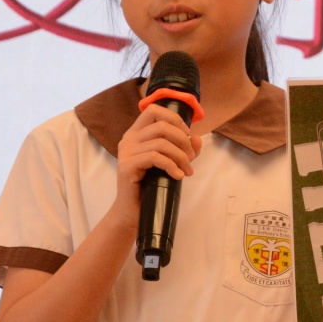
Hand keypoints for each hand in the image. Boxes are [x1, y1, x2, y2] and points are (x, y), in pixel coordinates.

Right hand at [113, 102, 202, 223]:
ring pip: (161, 143)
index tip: (187, 134)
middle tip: (191, 158)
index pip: (152, 110)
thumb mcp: (171, 163)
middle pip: (161, 126)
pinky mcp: (127, 166)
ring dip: (181, 156)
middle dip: (182, 140)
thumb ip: (184, 149)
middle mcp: (129, 139)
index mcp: (136, 133)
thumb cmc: (151, 185)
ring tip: (187, 170)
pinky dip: (171, 166)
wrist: (133, 211)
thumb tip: (197, 138)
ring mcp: (126, 152)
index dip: (173, 118)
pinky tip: (178, 176)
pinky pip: (155, 157)